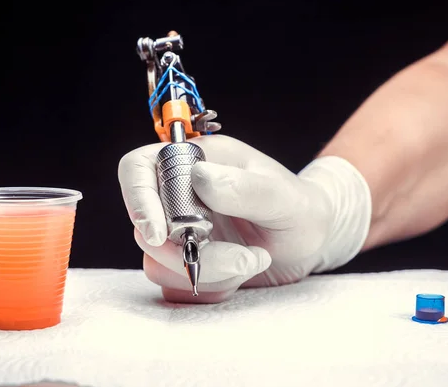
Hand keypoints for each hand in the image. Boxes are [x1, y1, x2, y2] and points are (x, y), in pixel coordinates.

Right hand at [118, 135, 370, 302]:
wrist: (311, 240)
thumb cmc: (298, 207)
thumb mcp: (282, 195)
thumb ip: (243, 187)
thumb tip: (199, 177)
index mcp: (195, 161)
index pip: (137, 169)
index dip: (137, 198)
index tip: (159, 232)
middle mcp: (179, 194)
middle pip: (145, 226)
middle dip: (192, 252)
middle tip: (243, 256)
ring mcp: (179, 231)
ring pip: (159, 262)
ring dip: (209, 271)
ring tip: (253, 259)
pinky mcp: (185, 262)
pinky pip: (176, 285)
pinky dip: (212, 286)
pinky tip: (242, 271)